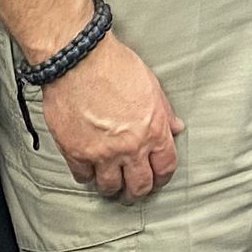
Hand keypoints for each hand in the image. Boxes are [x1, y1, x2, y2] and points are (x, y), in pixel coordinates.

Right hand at [40, 34, 184, 201]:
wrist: (79, 60)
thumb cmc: (115, 66)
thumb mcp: (151, 85)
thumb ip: (164, 112)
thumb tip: (176, 127)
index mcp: (153, 131)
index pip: (165, 167)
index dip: (162, 177)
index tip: (156, 179)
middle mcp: (131, 147)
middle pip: (139, 185)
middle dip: (138, 191)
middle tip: (133, 191)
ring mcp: (102, 153)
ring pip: (110, 187)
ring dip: (112, 187)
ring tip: (110, 184)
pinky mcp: (76, 152)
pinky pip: (83, 176)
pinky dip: (86, 175)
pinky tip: (88, 169)